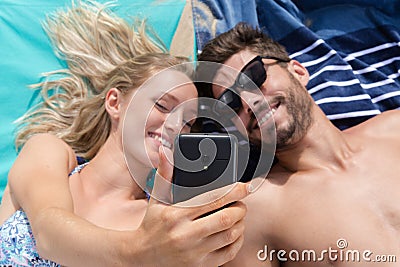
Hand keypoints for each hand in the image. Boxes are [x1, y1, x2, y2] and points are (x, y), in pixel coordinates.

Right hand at [134, 147, 249, 266]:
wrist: (140, 257)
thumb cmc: (151, 225)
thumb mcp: (156, 199)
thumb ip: (164, 175)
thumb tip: (164, 152)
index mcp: (176, 215)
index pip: (213, 200)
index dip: (234, 191)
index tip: (245, 186)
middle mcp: (185, 235)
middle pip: (226, 218)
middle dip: (240, 208)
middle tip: (241, 203)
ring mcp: (194, 253)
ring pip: (230, 236)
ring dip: (241, 224)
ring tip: (239, 217)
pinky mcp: (200, 266)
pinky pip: (228, 254)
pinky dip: (237, 242)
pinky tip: (235, 234)